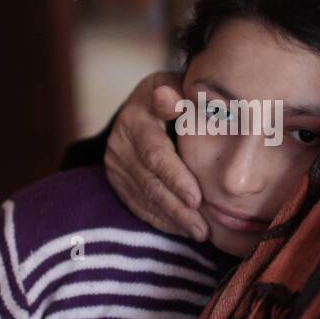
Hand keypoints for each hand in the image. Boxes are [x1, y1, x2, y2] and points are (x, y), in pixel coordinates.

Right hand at [104, 72, 208, 240]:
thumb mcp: (175, 84)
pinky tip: (183, 230)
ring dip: (173, 219)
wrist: (147, 102)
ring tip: (199, 234)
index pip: (155, 155)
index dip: (175, 178)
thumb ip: (176, 94)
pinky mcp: (117, 180)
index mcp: (135, 118)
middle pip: (149, 183)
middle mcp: (119, 143)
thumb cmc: (175, 93)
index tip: (197, 199)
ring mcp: (115, 164)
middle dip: (177, 208)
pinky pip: (138, 205)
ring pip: (144, 199)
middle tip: (204, 229)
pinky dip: (161, 220)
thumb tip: (170, 99)